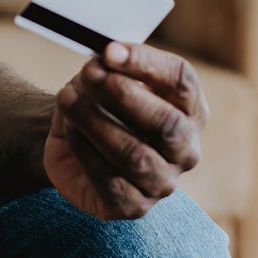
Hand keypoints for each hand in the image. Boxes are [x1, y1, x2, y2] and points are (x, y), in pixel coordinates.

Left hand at [44, 43, 207, 219]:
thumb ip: (112, 65)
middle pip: (165, 123)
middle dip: (121, 94)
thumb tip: (105, 58)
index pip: (181, 80)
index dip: (145, 63)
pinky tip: (70, 131)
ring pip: (135, 154)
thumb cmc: (99, 102)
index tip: (108, 51)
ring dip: (95, 122)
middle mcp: (186, 147)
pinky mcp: (135, 206)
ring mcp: (164, 181)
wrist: (73, 141)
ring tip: (67, 99)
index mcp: (190, 107)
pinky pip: (111, 181)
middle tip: (87, 73)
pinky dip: (85, 151)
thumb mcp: (107, 75)